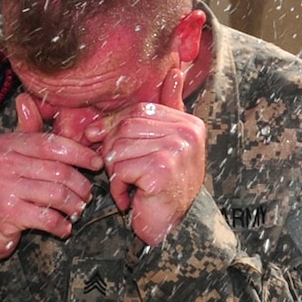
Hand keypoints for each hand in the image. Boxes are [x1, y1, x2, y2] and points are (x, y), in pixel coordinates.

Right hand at [0, 94, 100, 280]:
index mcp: (6, 144)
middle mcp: (2, 162)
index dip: (80, 153)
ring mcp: (4, 187)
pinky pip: (48, 218)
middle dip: (80, 185)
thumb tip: (25, 99)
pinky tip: (64, 228)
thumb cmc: (0, 187)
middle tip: (87, 195)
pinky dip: (61, 225)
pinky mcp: (8, 213)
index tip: (96, 162)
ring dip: (74, 206)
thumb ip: (25, 131)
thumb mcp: (9, 155)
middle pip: (59, 171)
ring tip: (77, 210)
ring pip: (57, 195)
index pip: (52, 144)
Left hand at [102, 64, 207, 246]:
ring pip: (120, 148)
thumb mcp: (167, 145)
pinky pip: (121, 168)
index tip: (112, 147)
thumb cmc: (164, 188)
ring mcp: (177, 151)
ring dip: (117, 173)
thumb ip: (167, 111)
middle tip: (125, 174)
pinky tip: (132, 199)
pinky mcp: (162, 170)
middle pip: (125, 127)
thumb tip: (176, 71)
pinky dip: (118, 188)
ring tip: (131, 187)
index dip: (116, 130)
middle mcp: (188, 134)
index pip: (137, 111)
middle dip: (116, 153)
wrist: (174, 230)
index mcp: (189, 123)